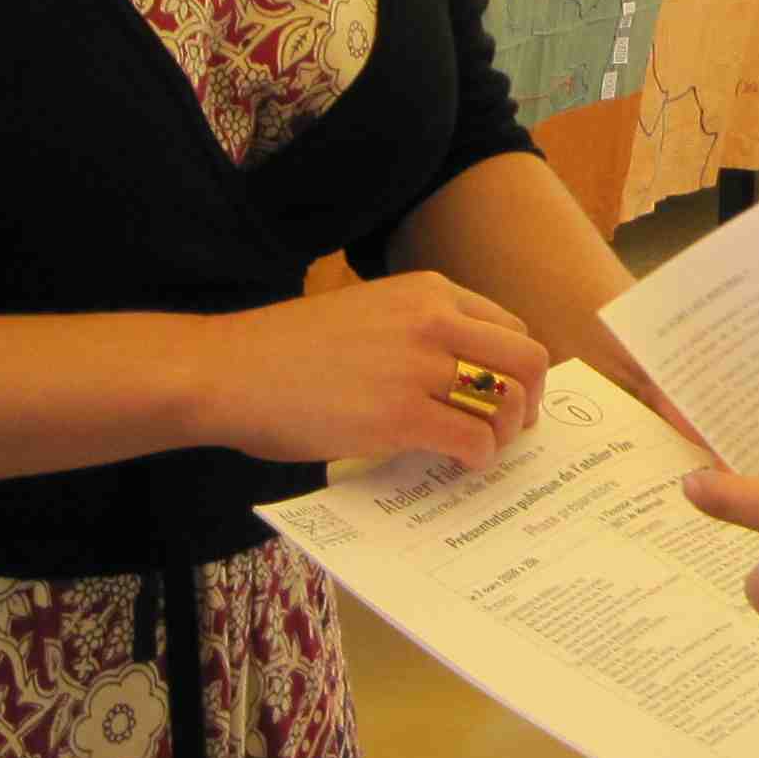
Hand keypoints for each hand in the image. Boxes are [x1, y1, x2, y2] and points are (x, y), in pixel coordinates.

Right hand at [196, 271, 549, 468]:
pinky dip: (477, 458)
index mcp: (429, 292)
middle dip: (529, 400)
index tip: (509, 396)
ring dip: (505, 434)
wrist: (229, 370)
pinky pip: (472, 440)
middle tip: (512, 429)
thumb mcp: (370, 314)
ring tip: (482, 450)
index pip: (509, 327)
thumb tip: (461, 376)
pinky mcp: (401, 416)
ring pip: (506, 402)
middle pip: (525, 360)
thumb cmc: (287, 350)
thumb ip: (419, 333)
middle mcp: (434, 321)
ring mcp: (419, 368)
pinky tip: (458, 465)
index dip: (518, 368)